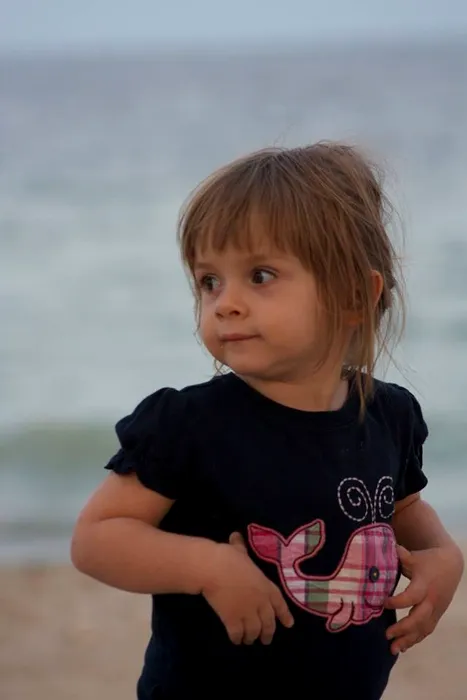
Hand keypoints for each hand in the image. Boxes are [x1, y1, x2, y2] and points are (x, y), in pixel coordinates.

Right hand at [201, 531, 293, 645]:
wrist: (214, 569)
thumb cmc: (228, 558)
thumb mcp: (239, 551)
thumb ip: (240, 547)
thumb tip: (235, 536)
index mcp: (265, 586)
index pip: (279, 603)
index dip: (284, 615)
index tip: (289, 625)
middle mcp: (260, 602)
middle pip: (268, 623)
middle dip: (267, 633)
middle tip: (265, 640)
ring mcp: (247, 613)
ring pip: (254, 631)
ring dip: (252, 637)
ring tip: (248, 640)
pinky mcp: (232, 620)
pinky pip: (237, 634)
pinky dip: (237, 638)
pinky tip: (235, 639)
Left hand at [384, 544, 461, 654]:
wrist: (451, 566)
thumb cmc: (428, 560)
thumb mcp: (414, 556)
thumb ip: (400, 555)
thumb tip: (386, 548)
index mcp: (424, 585)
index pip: (411, 597)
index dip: (397, 602)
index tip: (382, 603)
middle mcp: (431, 600)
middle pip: (419, 619)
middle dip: (403, 629)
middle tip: (386, 635)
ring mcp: (435, 610)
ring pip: (423, 629)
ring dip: (408, 640)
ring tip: (393, 649)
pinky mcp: (437, 615)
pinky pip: (427, 630)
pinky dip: (416, 639)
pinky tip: (403, 647)